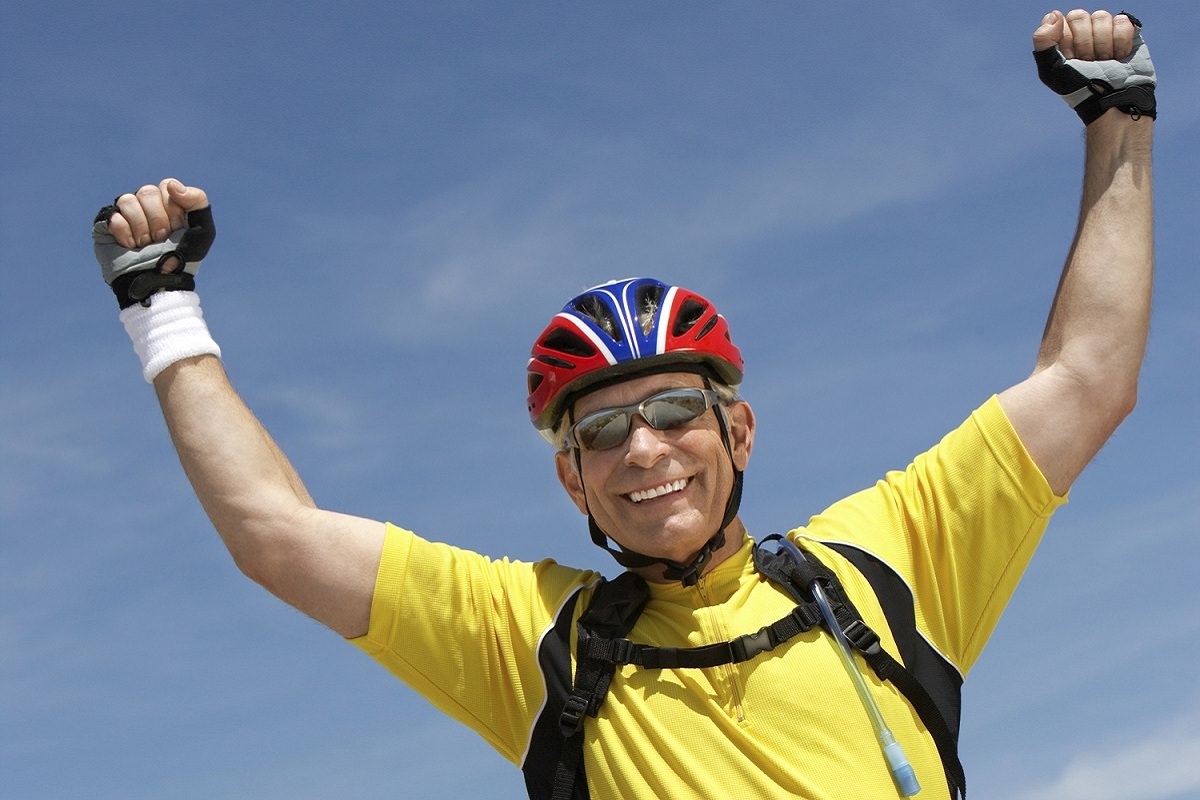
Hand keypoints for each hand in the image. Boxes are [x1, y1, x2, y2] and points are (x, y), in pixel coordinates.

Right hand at [106, 178, 208, 251]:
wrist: (159, 283)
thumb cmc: (182, 260)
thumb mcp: (203, 232)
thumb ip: (198, 201)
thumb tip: (171, 185)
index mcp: (168, 203)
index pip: (166, 186)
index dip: (173, 209)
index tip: (177, 228)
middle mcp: (146, 205)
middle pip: (147, 191)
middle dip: (157, 220)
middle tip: (160, 239)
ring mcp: (125, 214)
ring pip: (128, 200)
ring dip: (141, 228)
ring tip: (145, 244)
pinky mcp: (106, 225)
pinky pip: (113, 215)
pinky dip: (125, 233)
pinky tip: (130, 246)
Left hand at [1032, 10, 1155, 124]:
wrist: (1113, 98)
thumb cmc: (1080, 87)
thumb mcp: (1051, 71)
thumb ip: (1043, 41)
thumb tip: (1055, 14)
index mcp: (1062, 40)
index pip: (1061, 21)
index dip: (1068, 40)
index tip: (1072, 59)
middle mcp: (1082, 33)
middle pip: (1080, 16)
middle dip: (1085, 43)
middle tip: (1089, 62)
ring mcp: (1103, 31)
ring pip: (1101, 17)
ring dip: (1103, 45)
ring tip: (1105, 61)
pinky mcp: (1125, 32)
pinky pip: (1121, 21)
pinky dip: (1121, 41)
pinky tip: (1119, 56)